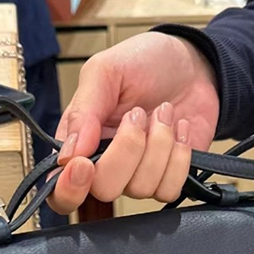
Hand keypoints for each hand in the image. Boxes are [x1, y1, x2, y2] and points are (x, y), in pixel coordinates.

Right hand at [48, 32, 219, 213]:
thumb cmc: (144, 62)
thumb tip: (69, 154)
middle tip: (136, 114)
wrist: (192, 64)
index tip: (85, 164)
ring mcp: (137, 176)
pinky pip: (169, 189)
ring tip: (162, 114)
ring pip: (142, 188)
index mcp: (79, 142)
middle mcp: (106, 165)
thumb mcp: (105, 71)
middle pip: (105, 190)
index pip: (61, 191)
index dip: (70, 188)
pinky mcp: (168, 178)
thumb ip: (83, 111)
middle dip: (127, 150)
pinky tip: (178, 130)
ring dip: (159, 144)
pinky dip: (179, 157)